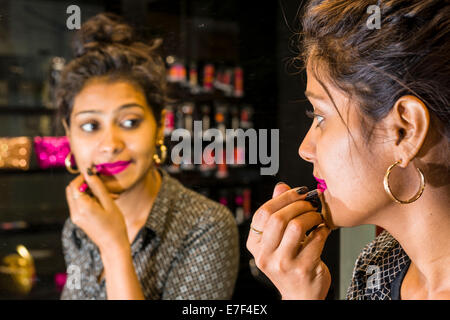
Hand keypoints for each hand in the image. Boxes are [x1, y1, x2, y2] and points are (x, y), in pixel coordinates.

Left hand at [65, 168, 128, 252]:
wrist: (113, 245)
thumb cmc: (115, 225)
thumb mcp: (109, 203)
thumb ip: (97, 187)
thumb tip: (89, 173)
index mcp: (82, 207)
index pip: (74, 185)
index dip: (83, 177)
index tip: (95, 174)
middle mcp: (75, 212)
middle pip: (71, 190)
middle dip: (84, 183)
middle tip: (100, 184)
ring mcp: (75, 217)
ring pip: (75, 196)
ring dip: (88, 191)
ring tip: (107, 194)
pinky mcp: (78, 219)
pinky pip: (79, 204)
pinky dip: (88, 199)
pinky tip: (103, 202)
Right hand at [246, 183, 330, 299]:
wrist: (301, 297)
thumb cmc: (290, 265)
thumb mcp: (277, 241)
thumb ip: (277, 213)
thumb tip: (281, 186)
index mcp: (255, 246)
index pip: (263, 213)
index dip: (282, 198)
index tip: (298, 191)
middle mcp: (265, 256)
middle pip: (278, 218)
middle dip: (299, 204)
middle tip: (310, 203)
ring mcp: (283, 264)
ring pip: (296, 226)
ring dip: (311, 216)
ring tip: (317, 216)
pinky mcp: (303, 269)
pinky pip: (315, 239)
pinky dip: (323, 230)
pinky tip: (323, 230)